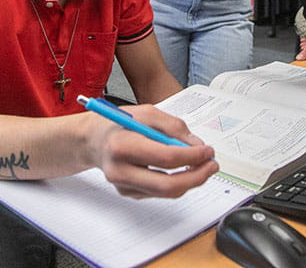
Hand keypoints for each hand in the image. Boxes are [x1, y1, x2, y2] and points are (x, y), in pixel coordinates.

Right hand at [89, 104, 217, 198]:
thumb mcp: (147, 112)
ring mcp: (123, 185)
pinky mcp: (128, 193)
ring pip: (166, 192)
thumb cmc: (120, 123)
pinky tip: (181, 170)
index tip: (208, 151)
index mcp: (123, 145)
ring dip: (190, 181)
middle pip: (167, 185)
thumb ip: (174, 127)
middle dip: (196, 177)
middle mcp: (120, 170)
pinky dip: (176, 182)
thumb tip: (198, 146)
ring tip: (202, 166)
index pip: (165, 158)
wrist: (93, 139)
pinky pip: (159, 193)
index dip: (193, 156)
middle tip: (212, 165)